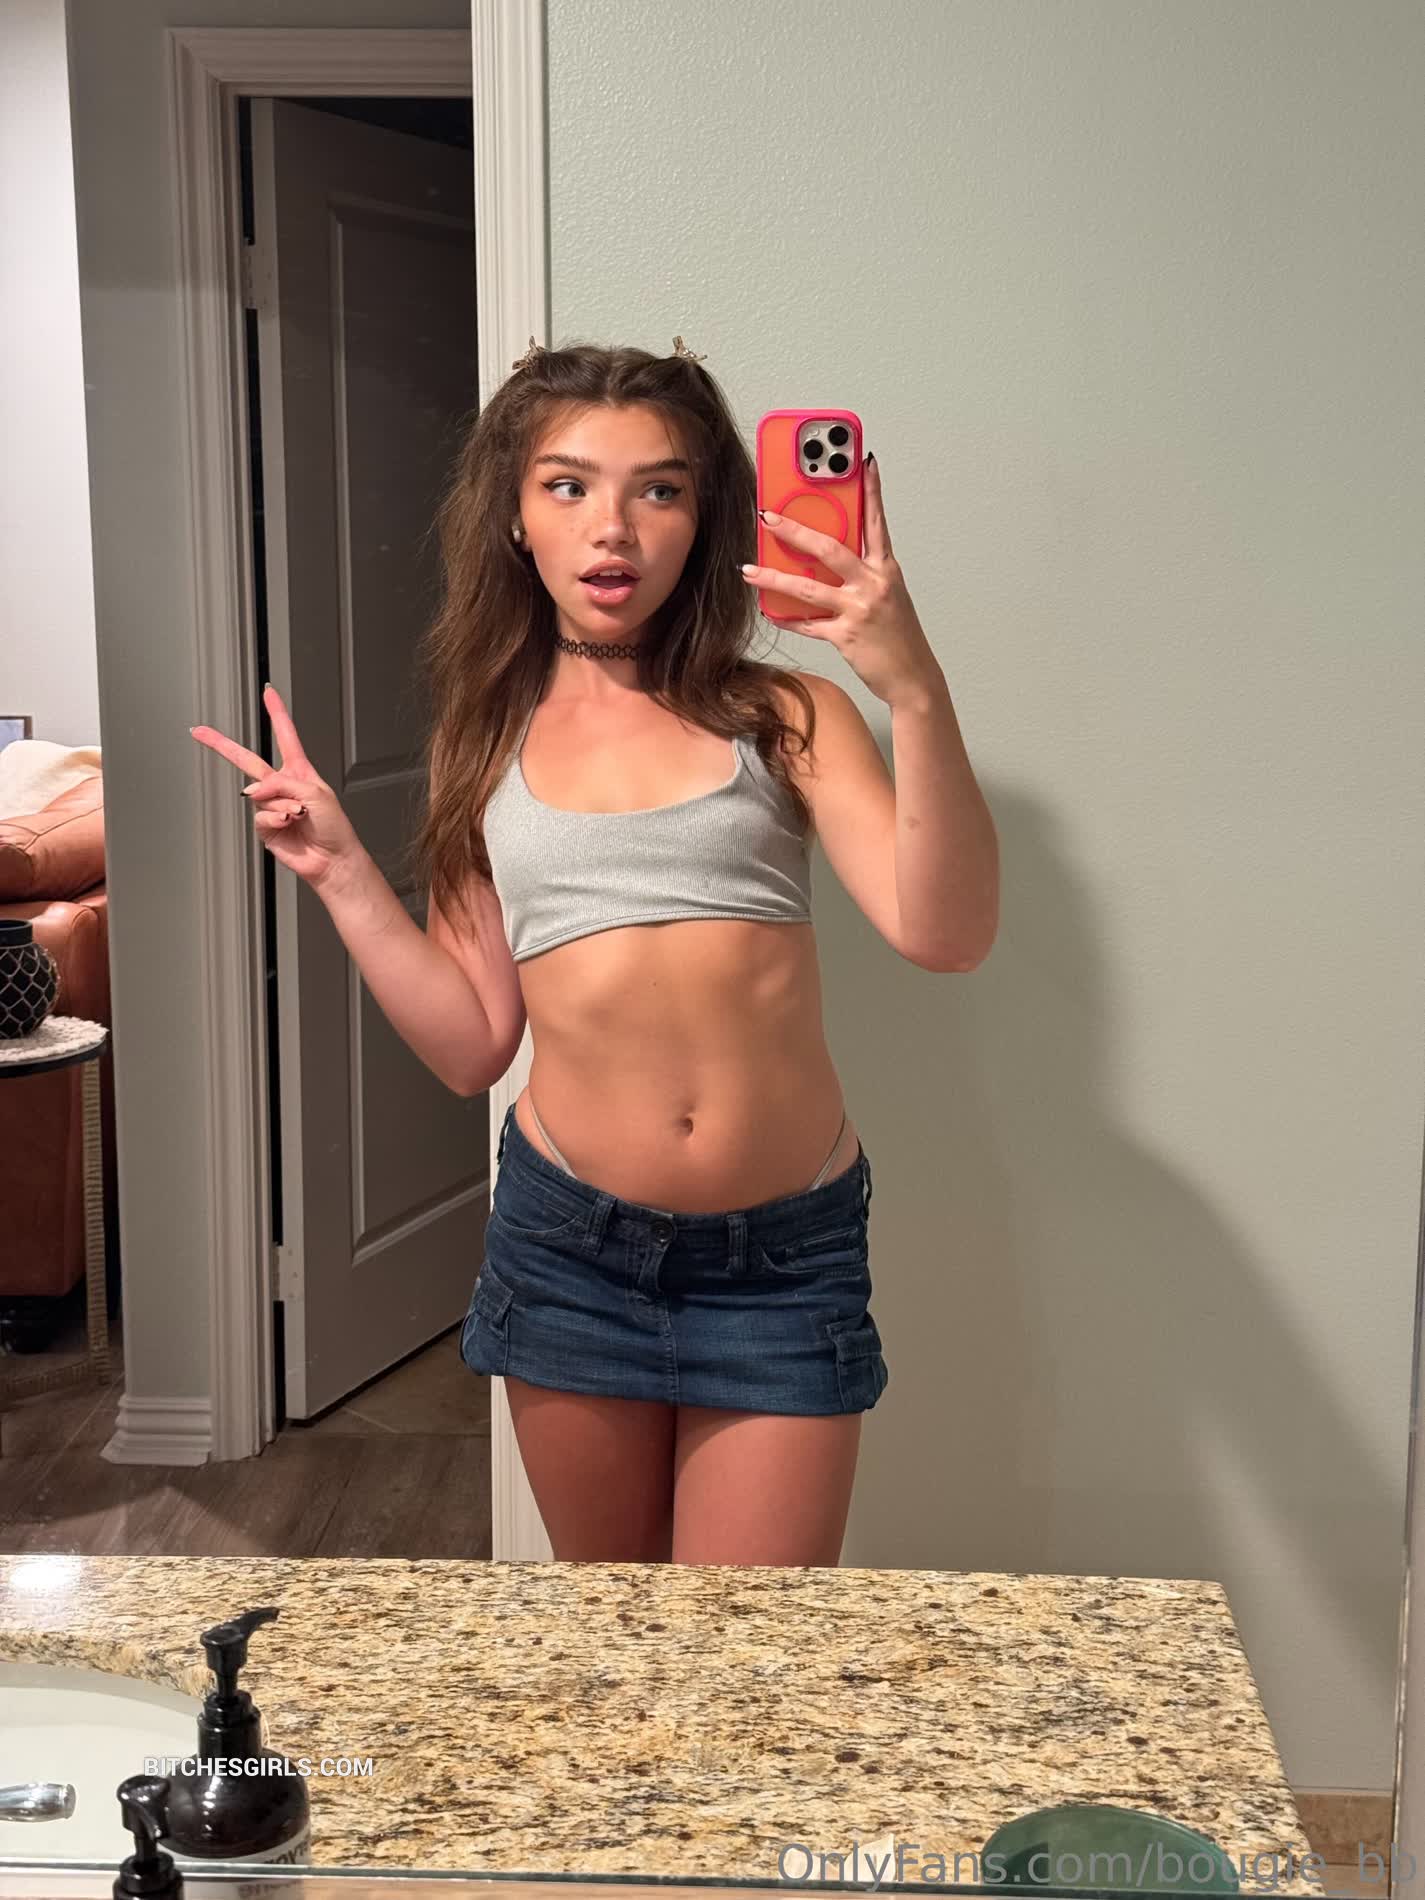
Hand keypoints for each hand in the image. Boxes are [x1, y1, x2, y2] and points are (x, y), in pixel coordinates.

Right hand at [191, 684, 363, 891]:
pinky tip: (289, 824)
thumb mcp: (315, 793)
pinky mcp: (265, 826)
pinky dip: (275, 818)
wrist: (333, 860)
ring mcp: (271, 806)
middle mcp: (282, 786)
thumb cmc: (334, 827)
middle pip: (247, 760)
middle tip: (200, 731)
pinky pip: (260, 815)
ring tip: (300, 815)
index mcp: (299, 772)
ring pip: (261, 795)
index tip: (268, 693)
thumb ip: (283, 783)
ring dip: (282, 803)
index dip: (277, 714)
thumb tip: (254, 789)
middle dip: (222, 745)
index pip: (285, 736)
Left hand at [740, 454, 942, 707]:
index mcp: (886, 570)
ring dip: (774, 578)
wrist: (913, 677)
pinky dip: (787, 619)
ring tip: (748, 570)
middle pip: (829, 548)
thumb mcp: (888, 597)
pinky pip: (808, 624)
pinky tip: (770, 612)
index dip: (872, 491)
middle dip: (795, 530)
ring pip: (808, 588)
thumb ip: (862, 575)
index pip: (877, 522)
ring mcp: (859, 609)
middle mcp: (873, 584)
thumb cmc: (899, 637)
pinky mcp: (846, 636)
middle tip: (769, 517)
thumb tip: (824, 561)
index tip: (864, 463)